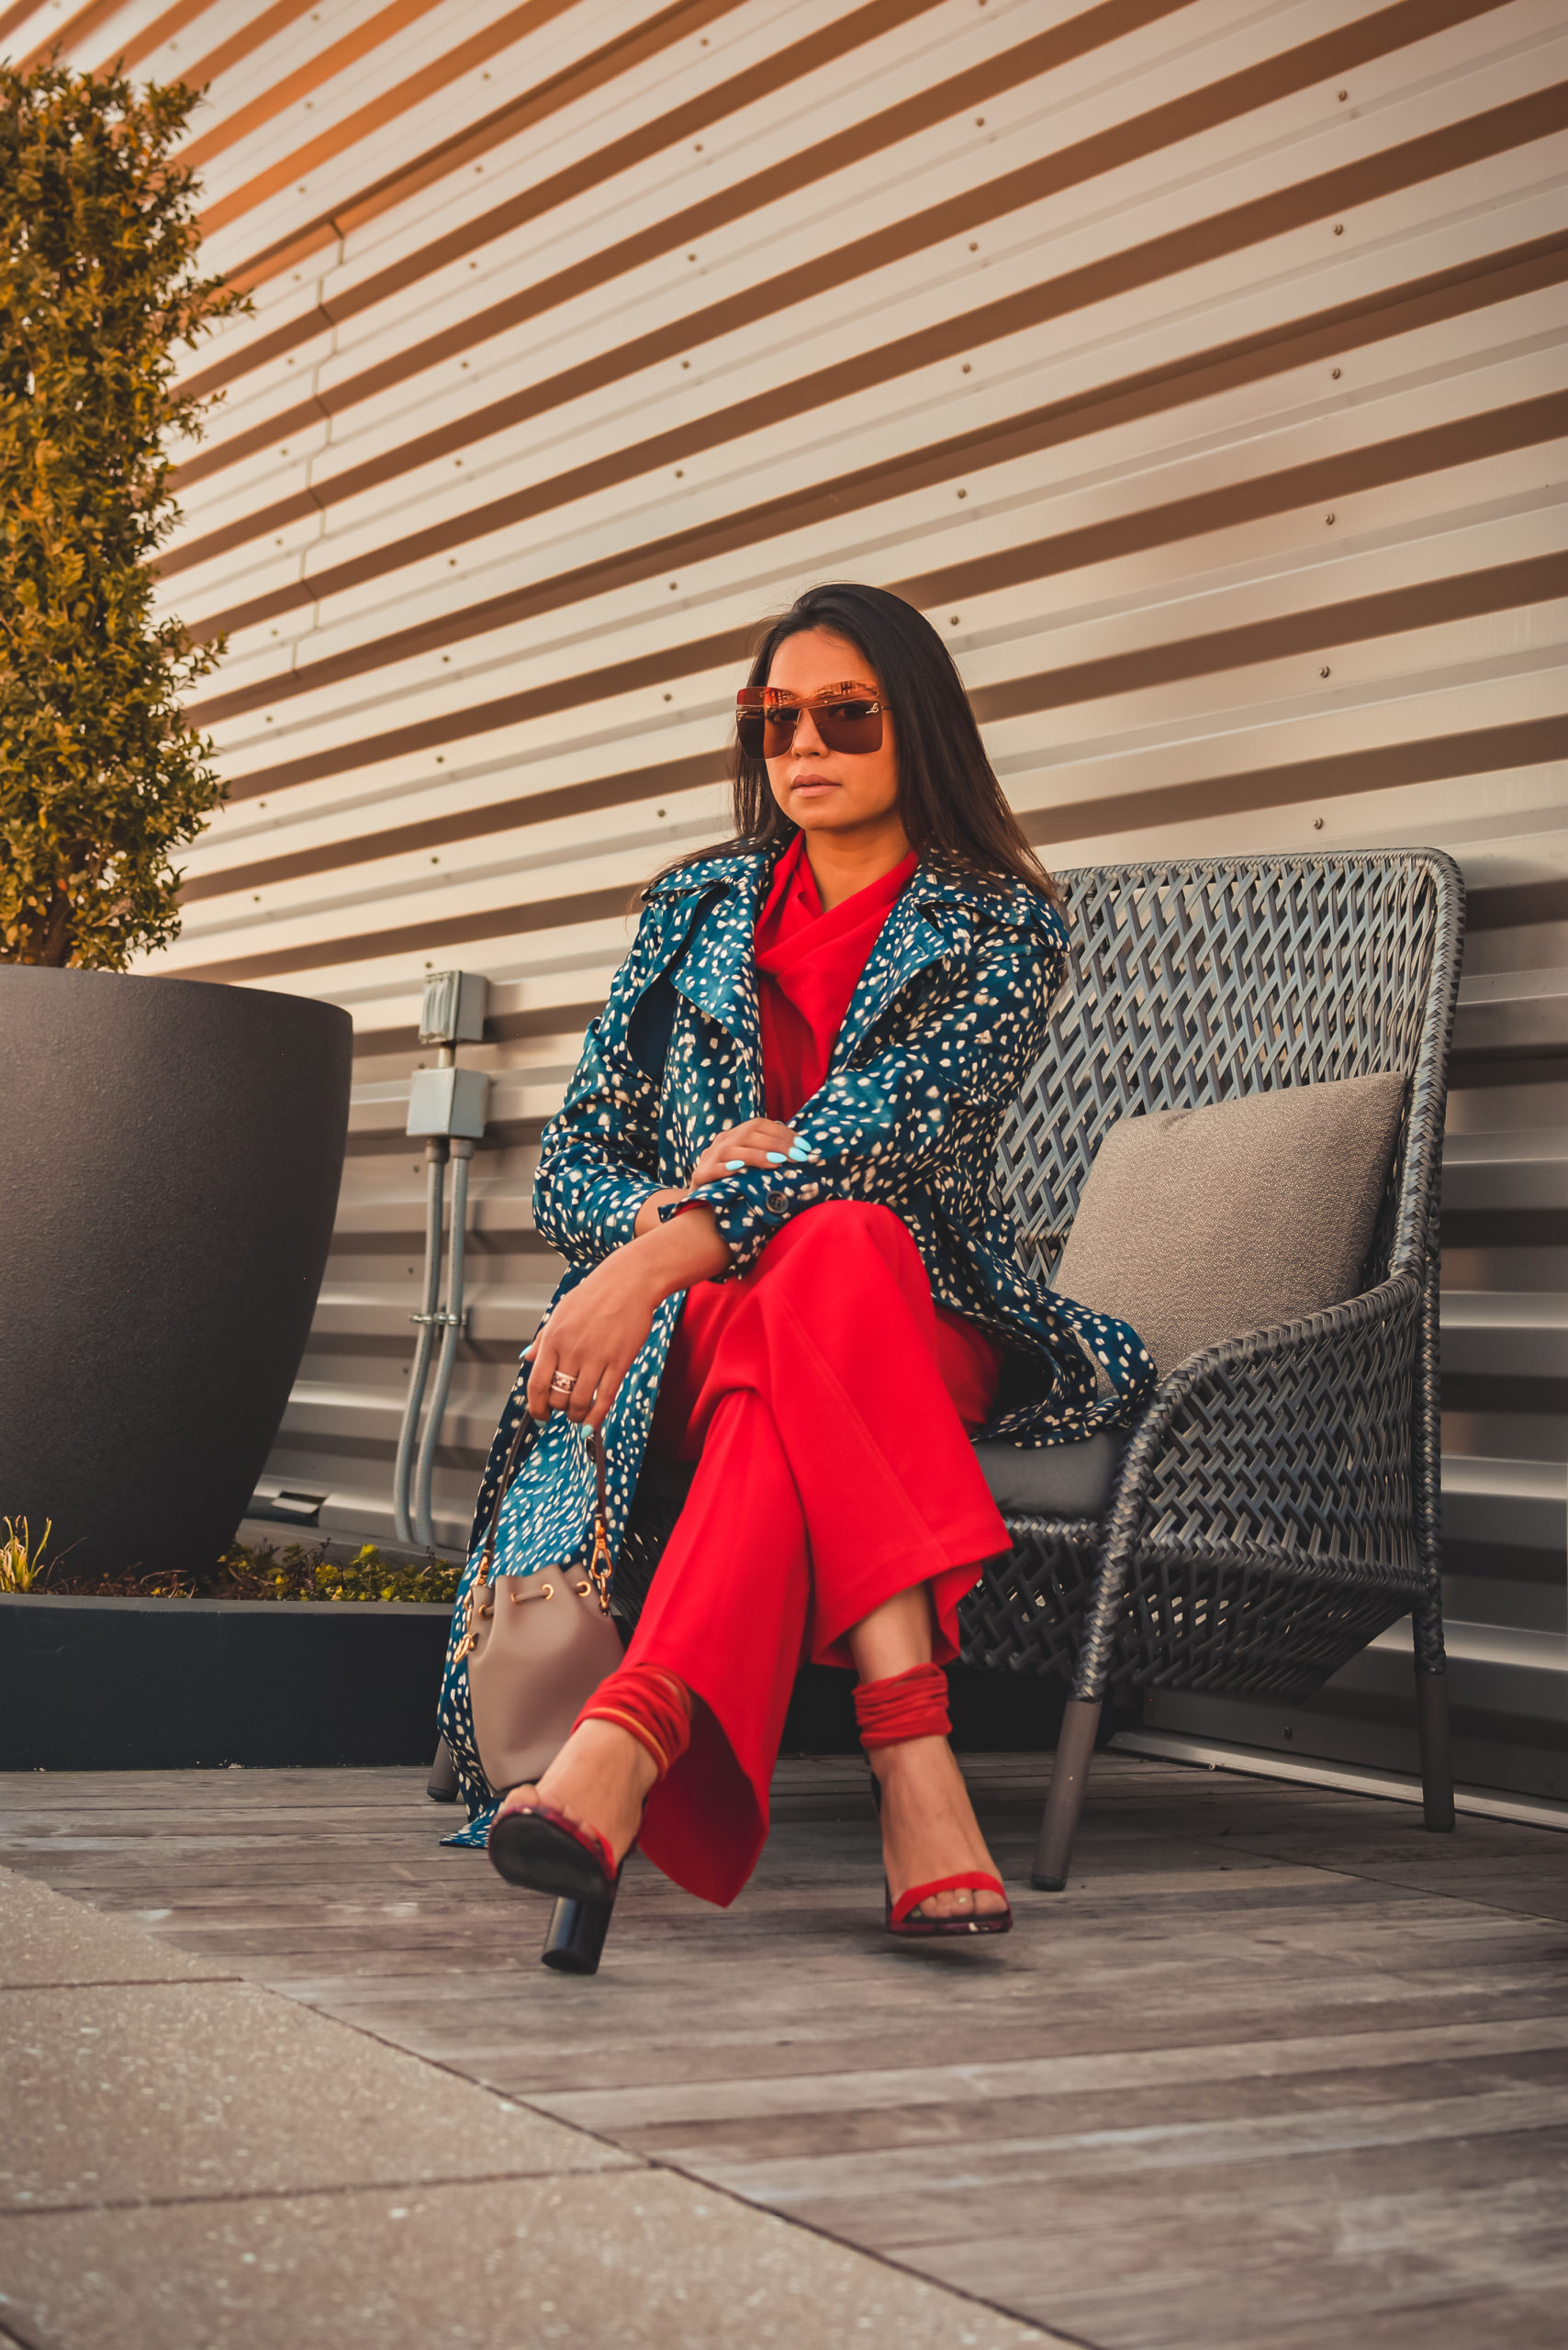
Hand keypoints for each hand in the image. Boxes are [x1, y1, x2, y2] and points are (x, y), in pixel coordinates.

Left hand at [523, 1249, 660, 1428]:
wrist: (628, 1282)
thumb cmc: (594, 1295)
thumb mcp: (560, 1312)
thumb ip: (542, 1339)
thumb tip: (525, 1359)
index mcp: (553, 1339)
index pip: (536, 1384)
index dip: (536, 1407)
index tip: (540, 1415)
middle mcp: (572, 1350)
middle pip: (558, 1397)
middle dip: (558, 1410)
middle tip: (563, 1410)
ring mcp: (596, 1357)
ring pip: (580, 1402)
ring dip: (577, 1416)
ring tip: (578, 1415)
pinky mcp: (619, 1362)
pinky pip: (605, 1398)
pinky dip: (597, 1417)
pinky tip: (592, 1424)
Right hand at [688, 1118, 811, 1191]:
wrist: (706, 1205)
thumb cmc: (737, 1184)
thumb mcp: (754, 1165)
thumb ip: (770, 1155)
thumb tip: (801, 1151)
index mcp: (736, 1135)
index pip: (760, 1124)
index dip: (783, 1133)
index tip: (804, 1146)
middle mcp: (722, 1141)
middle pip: (749, 1134)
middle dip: (777, 1144)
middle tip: (799, 1156)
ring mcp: (710, 1157)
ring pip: (732, 1150)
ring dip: (757, 1155)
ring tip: (779, 1163)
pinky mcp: (700, 1175)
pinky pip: (713, 1169)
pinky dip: (726, 1168)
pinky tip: (740, 1170)